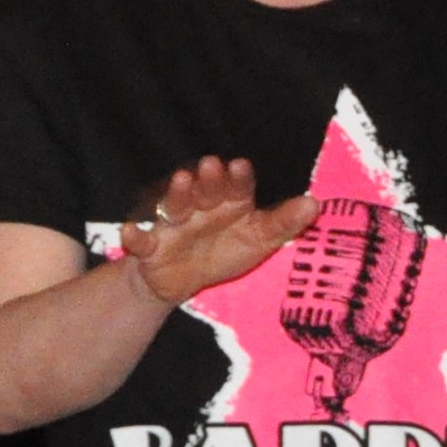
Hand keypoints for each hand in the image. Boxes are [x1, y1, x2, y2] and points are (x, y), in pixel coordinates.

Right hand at [121, 158, 317, 307]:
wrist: (181, 281)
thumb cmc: (224, 251)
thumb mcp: (259, 241)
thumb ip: (284, 223)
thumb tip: (315, 204)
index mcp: (230, 204)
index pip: (237, 187)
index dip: (238, 178)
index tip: (240, 166)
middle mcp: (201, 208)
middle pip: (205, 191)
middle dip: (210, 180)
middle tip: (212, 166)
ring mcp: (174, 226)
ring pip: (175, 207)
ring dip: (178, 194)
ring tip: (182, 180)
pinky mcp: (151, 248)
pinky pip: (141, 242)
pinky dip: (135, 237)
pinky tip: (131, 231)